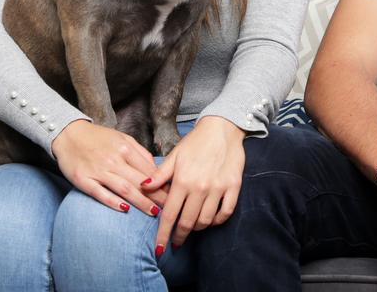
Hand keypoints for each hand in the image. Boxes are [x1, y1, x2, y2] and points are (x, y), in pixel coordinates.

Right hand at [51, 119, 163, 214]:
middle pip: (140, 181)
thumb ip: (139, 153)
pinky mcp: (83, 180)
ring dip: (140, 201)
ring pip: (124, 188)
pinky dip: (113, 202)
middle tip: (171, 208)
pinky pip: (100, 193)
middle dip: (157, 196)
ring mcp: (98, 170)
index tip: (174, 195)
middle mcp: (113, 160)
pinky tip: (124, 210)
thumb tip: (155, 169)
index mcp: (125, 148)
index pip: (148, 170)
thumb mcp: (121, 139)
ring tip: (154, 212)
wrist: (68, 134)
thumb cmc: (98, 138)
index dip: (163, 184)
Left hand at [145, 115, 245, 254]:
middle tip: (176, 242)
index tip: (160, 248)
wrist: (223, 128)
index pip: (170, 214)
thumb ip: (160, 174)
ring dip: (197, 228)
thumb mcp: (175, 156)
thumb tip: (143, 187)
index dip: (164, 234)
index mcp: (182, 180)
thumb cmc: (196, 142)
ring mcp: (218, 188)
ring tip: (191, 227)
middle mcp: (200, 187)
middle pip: (187, 222)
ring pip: (206, 221)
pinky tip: (210, 219)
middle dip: (179, 236)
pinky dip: (217, 221)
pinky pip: (225, 213)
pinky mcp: (233, 187)